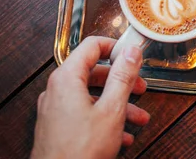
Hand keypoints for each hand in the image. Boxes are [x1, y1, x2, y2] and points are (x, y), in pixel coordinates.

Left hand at [31, 37, 149, 158]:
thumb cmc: (80, 151)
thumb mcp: (112, 109)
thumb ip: (123, 77)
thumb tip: (131, 52)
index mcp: (66, 78)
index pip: (92, 46)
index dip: (115, 47)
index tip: (132, 55)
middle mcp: (57, 90)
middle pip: (93, 72)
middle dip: (121, 81)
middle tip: (140, 88)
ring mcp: (55, 110)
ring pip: (91, 97)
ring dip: (117, 105)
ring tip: (138, 119)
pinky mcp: (57, 127)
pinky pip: (84, 114)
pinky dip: (104, 119)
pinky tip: (122, 136)